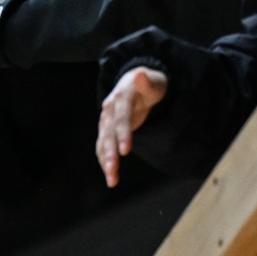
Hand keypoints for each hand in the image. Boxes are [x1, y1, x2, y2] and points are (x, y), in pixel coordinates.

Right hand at [96, 65, 166, 187]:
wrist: (135, 83)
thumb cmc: (149, 84)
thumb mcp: (153, 81)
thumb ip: (147, 81)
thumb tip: (140, 74)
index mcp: (121, 97)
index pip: (121, 117)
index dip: (123, 133)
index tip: (126, 150)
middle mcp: (109, 110)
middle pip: (108, 133)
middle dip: (110, 153)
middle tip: (113, 169)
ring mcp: (106, 121)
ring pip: (103, 143)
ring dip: (106, 162)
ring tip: (112, 181)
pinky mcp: (107, 131)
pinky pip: (104, 148)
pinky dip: (106, 163)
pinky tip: (111, 178)